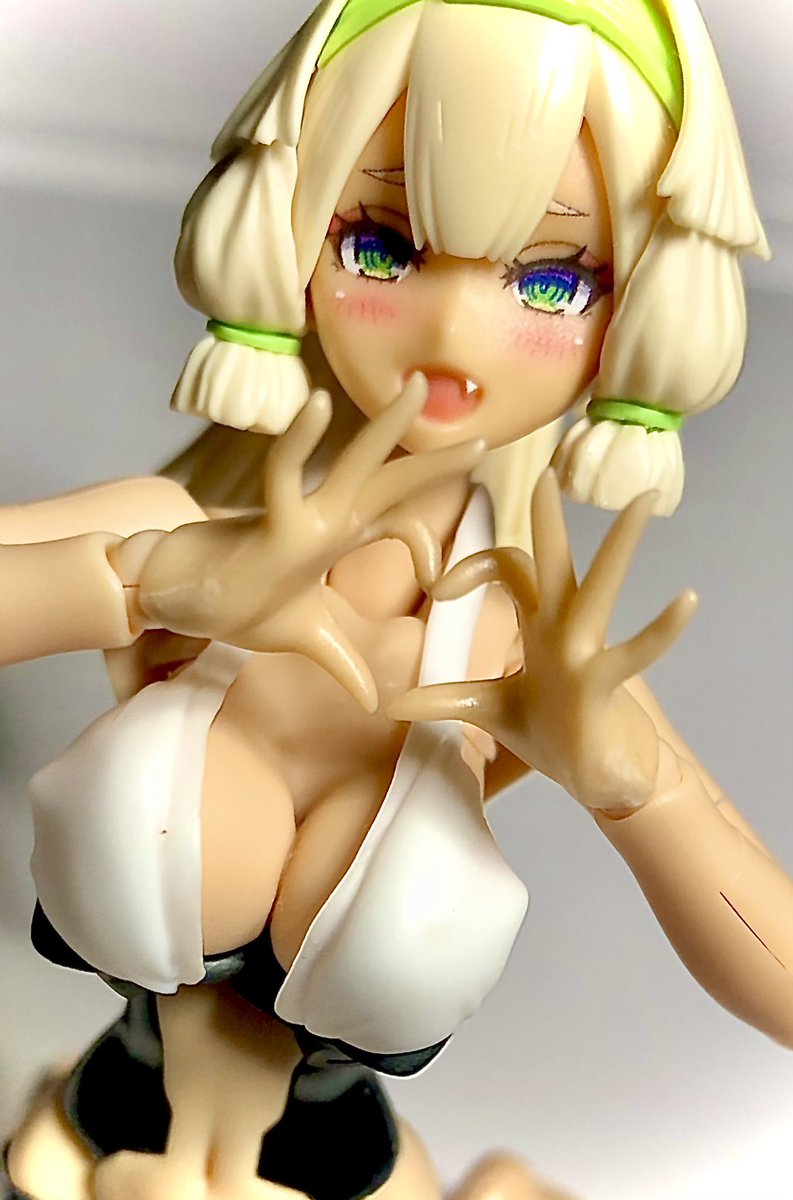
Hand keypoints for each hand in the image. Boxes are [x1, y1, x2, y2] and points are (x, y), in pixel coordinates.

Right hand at [138, 375, 482, 710]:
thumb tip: (375, 702)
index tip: (440, 582)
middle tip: (485, 438)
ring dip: (385, 428)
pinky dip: (298, 441)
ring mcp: (303, 515)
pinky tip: (318, 406)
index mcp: (340, 536)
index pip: (399, 521)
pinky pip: (283, 473)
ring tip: (413, 388)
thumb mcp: (307, 638)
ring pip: (353, 464)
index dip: (426, 545)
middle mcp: (330, 517)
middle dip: (435, 460)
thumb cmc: (238, 604)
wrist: (184, 603)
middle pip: (392, 481)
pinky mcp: (269, 523)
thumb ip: (343, 661)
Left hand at [389, 471, 696, 810]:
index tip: (440, 589)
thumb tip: (393, 703)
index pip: (508, 568)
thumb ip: (447, 699)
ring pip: (599, 587)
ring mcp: (588, 651)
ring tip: (643, 501)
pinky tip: (686, 602)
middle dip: (548, 516)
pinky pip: (636, 651)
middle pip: (552, 559)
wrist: (601, 779)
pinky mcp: (606, 684)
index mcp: (536, 625)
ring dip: (619, 545)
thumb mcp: (491, 712)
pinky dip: (660, 630)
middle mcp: (563, 627)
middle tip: (546, 470)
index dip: (474, 564)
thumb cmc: (555, 737)